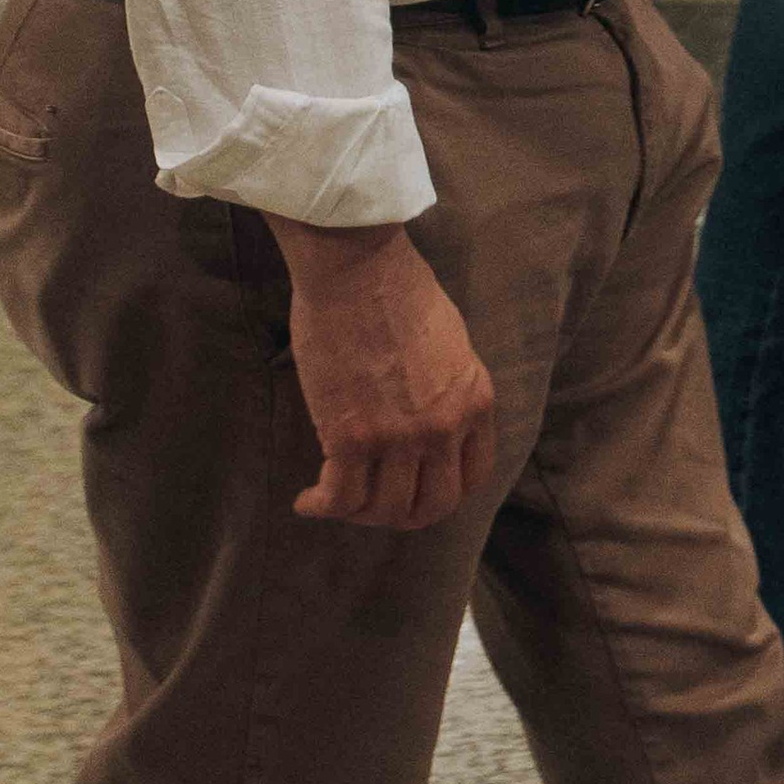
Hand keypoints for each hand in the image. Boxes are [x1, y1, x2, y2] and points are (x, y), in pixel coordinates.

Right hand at [263, 218, 496, 530]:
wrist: (357, 267)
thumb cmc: (398, 289)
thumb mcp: (451, 342)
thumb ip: (449, 389)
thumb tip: (431, 420)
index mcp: (475, 401)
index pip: (472, 478)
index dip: (441, 494)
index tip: (415, 490)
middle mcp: (445, 428)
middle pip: (432, 506)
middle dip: (401, 515)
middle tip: (373, 505)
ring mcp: (400, 437)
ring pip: (385, 510)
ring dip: (358, 514)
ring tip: (335, 500)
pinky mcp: (352, 438)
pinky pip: (340, 498)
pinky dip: (322, 506)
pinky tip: (308, 501)